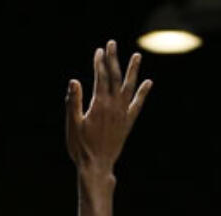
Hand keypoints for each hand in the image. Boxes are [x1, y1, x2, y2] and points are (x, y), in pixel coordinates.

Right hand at [66, 41, 151, 174]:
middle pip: (115, 77)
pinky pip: (137, 105)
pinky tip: (148, 83)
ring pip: (129, 87)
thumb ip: (73, 102)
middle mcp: (113, 106)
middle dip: (113, 59)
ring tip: (137, 56)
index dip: (99, 63)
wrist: (96, 167)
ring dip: (133, 70)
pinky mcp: (127, 123)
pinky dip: (142, 93)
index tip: (99, 51)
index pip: (100, 77)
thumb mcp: (72, 125)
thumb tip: (74, 81)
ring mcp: (122, 114)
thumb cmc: (80, 148)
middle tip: (112, 44)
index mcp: (98, 105)